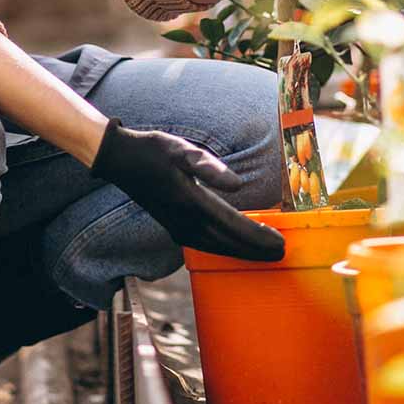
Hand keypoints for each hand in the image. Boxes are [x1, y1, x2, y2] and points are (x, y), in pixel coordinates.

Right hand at [91, 119, 284, 262]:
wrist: (121, 160)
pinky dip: (226, 249)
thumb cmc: (153, 150)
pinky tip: (236, 247)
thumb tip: (237, 185)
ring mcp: (178, 228)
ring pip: (217, 248)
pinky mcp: (174, 228)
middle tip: (283, 254)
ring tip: (265, 254)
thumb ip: (209, 166)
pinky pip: (206, 246)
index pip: (233, 226)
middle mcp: (185, 221)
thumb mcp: (181, 149)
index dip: (258, 237)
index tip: (281, 244)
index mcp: (191, 202)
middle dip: (256, 250)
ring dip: (242, 253)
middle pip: (228, 244)